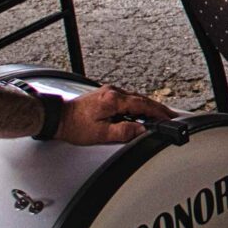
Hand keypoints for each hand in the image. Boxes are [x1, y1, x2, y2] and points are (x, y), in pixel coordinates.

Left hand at [57, 85, 178, 145]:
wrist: (58, 118)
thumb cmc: (74, 125)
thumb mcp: (101, 134)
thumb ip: (123, 131)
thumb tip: (141, 130)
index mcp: (113, 100)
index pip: (143, 105)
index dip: (158, 112)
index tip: (169, 117)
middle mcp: (112, 92)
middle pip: (141, 99)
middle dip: (157, 108)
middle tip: (169, 116)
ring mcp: (108, 93)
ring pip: (134, 99)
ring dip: (147, 107)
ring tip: (158, 117)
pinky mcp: (105, 96)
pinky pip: (127, 100)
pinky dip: (137, 106)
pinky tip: (140, 114)